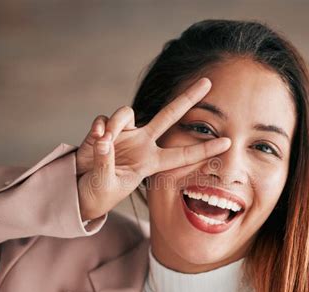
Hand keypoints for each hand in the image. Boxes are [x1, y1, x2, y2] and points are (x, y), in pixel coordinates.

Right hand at [77, 78, 230, 220]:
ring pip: (128, 112)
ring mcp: (124, 134)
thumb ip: (105, 161)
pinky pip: (105, 118)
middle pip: (169, 115)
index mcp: (150, 162)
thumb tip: (104, 139)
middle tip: (208, 82)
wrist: (80, 189)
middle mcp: (142, 143)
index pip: (182, 155)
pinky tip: (97, 139)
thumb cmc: (99, 193)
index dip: (204, 149)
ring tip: (105, 142)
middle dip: (188, 99)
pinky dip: (101, 126)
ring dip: (116, 124)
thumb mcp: (106, 184)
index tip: (228, 142)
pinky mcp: (104, 129)